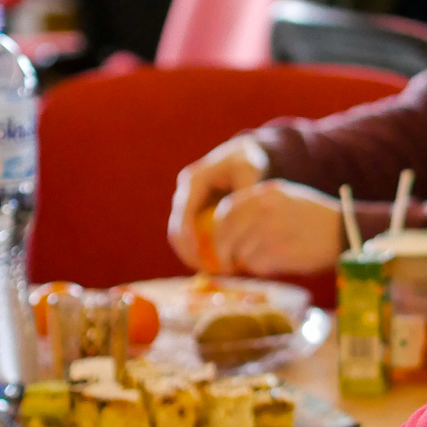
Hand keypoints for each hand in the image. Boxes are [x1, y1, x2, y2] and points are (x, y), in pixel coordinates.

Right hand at [168, 136, 269, 267]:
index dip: (189, 240)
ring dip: (192, 256)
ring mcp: (188, 203)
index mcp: (194, 181)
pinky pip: (191, 235)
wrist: (244, 153)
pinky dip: (200, 251)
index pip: (184, 216)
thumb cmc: (248, 161)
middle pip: (176, 230)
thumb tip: (241, 216)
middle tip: (207, 272)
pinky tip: (216, 265)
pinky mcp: (195, 212)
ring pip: (181, 236)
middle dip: (188, 253)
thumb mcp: (250, 171)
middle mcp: (185, 192)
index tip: (202, 259)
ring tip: (211, 273)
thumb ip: (246, 192)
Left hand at [209, 181, 344, 276]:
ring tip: (265, 260)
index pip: (226, 209)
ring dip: (248, 260)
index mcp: (265, 192)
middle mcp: (264, 208)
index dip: (220, 229)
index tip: (222, 241)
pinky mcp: (277, 251)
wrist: (345, 232)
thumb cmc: (317, 218)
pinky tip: (277, 264)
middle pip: (227, 233)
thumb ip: (259, 206)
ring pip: (240, 251)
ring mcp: (269, 229)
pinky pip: (255, 264)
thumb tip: (230, 228)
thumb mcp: (287, 198)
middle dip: (224, 251)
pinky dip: (262, 268)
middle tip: (227, 263)